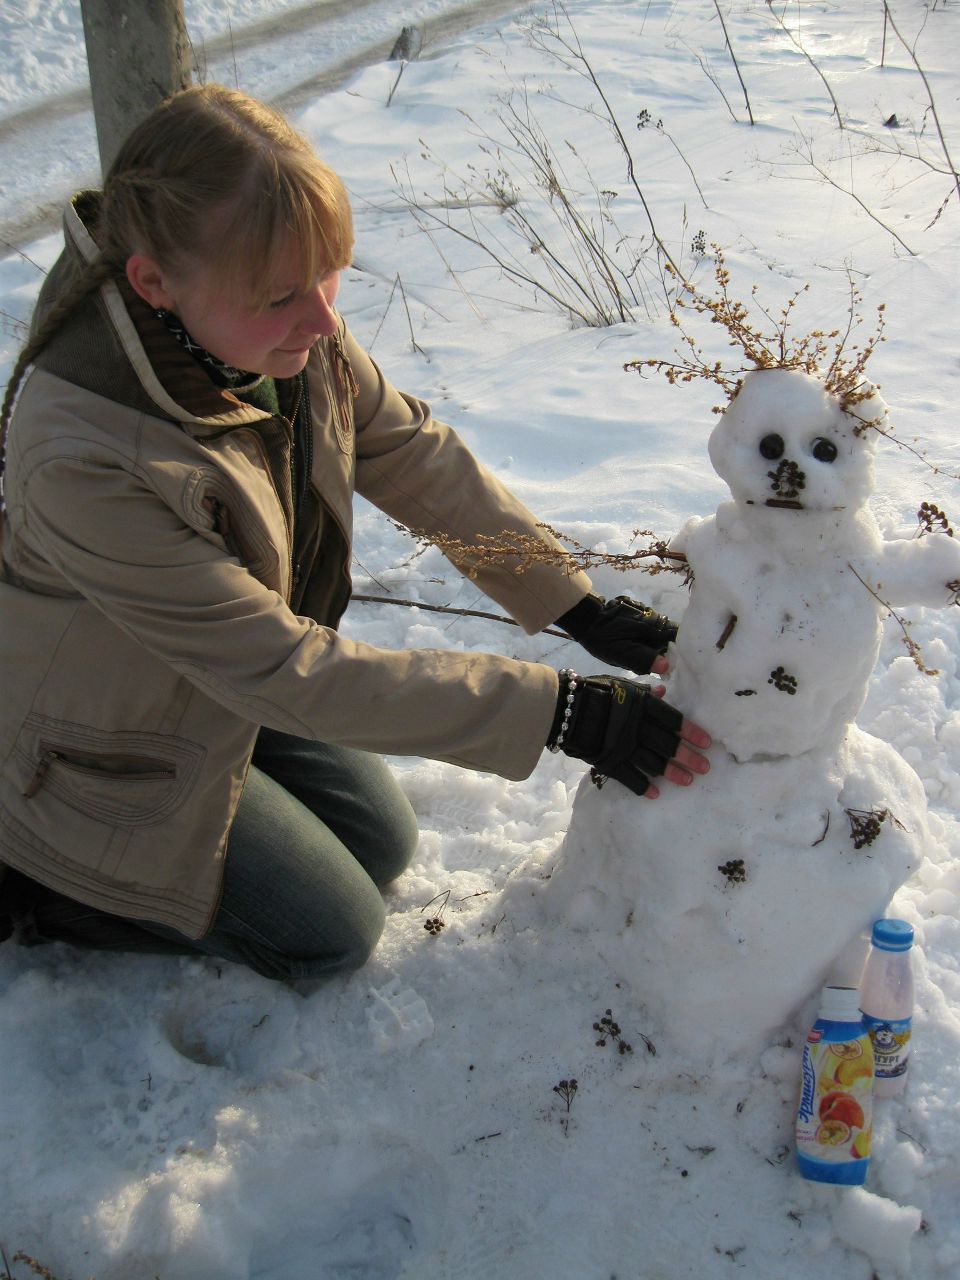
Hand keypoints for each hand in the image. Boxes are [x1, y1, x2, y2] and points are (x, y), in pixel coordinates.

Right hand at [548, 672, 709, 797]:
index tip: (708, 743)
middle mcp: (636, 726)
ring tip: (688, 782)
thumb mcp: (621, 685)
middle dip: (689, 757)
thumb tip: (665, 690)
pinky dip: (644, 787)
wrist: (564, 709)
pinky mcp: (609, 761)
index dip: (691, 732)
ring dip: (673, 774)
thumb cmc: (595, 692)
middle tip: (705, 768)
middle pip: (667, 745)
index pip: (673, 720)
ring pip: (653, 763)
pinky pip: (630, 778)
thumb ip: (644, 692)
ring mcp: (622, 746)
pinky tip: (656, 794)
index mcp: (641, 705)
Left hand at [557, 594, 677, 675]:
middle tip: (669, 669)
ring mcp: (648, 614)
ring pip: (663, 633)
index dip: (684, 650)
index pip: (679, 636)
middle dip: (673, 651)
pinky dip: (653, 640)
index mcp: (654, 627)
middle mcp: (655, 617)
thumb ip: (643, 659)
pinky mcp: (641, 614)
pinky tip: (645, 650)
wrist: (586, 618)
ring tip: (657, 662)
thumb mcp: (620, 653)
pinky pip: (653, 630)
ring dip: (662, 646)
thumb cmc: (603, 638)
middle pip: (673, 636)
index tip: (684, 665)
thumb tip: (667, 666)